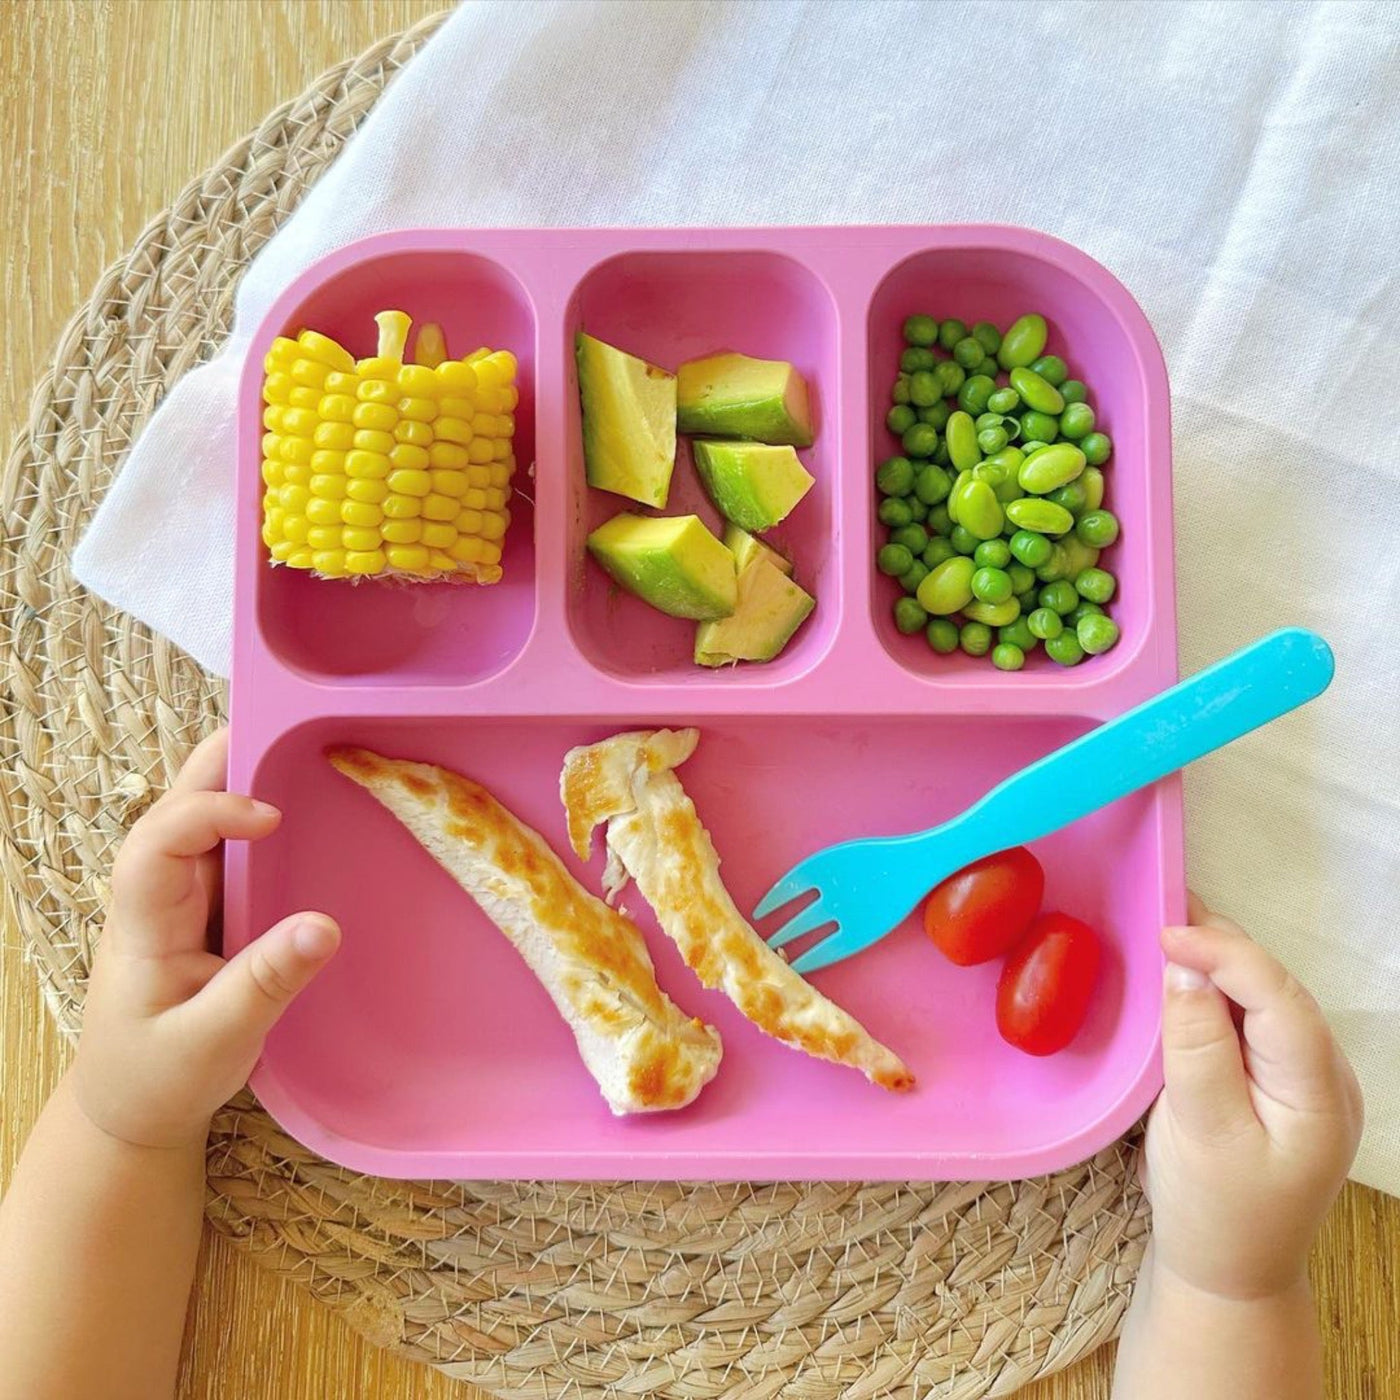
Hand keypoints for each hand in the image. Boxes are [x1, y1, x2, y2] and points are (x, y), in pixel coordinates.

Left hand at [71, 729, 339, 1149]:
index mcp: (143, 924)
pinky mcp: (205, 911)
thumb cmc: (159, 1080)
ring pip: (199, 819)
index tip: (271, 818)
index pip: (157, 841)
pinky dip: (258, 819)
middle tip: (283, 723)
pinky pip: (227, 849)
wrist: (128, 1112)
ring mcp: (178, 901)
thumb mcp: (213, 1044)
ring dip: (242, 780)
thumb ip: (265, 985)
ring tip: (299, 746)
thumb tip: (326, 925)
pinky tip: (299, 805)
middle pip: (173, 806)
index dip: (209, 812)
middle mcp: (156, 897)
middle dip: (221, 762)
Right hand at [1141, 894, 1362, 1301]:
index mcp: (1319, 1095)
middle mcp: (1327, 1077)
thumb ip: (1196, 1048)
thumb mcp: (1198, 1131)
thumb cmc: (1212, 1210)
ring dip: (1219, 963)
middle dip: (1223, 946)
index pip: (1279, 1000)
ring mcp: (1307, 1079)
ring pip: (1266, 999)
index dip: (1226, 954)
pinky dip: (1217, 990)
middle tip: (1161, 913)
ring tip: (1169, 931)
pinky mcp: (1279, 1082)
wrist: (1226, 1273)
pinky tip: (1184, 977)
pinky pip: (1253, 1019)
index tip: (1165, 933)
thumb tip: (1183, 970)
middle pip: (1277, 991)